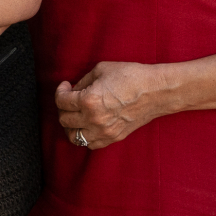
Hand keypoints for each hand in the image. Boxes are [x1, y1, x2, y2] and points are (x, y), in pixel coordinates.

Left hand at [55, 60, 172, 149]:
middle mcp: (94, 119)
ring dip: (70, 125)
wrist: (156, 91)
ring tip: (75, 115)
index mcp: (89, 101)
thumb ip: (83, 82)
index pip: (61, 101)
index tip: (66, 86)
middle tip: (70, 98)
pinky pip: (90, 144)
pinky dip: (84, 136)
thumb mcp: (101, 70)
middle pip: (64, 119)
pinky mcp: (114, 137)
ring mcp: (104, 131)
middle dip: (63, 107)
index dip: (60, 91)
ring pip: (74, 136)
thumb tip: (73, 90)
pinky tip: (87, 125)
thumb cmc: (131, 76)